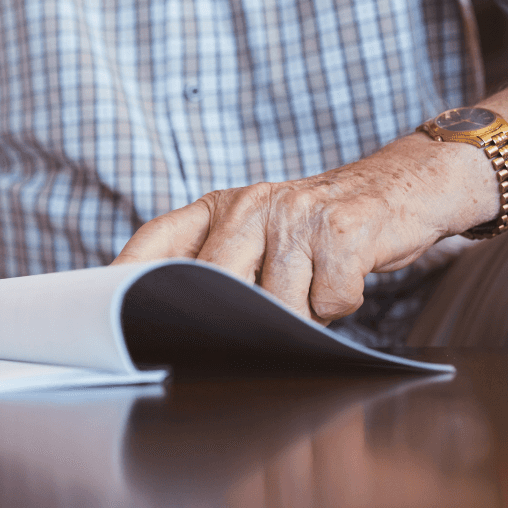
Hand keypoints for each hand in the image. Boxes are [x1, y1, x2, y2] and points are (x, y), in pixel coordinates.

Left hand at [112, 136, 494, 322]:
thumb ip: (218, 262)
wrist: (405, 187)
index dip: (125, 275)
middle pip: (216, 285)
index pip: (157, 241)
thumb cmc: (319, 226)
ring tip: (314, 282)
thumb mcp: (259, 230)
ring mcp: (296, 215)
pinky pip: (327, 301)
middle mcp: (251, 204)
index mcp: (220, 206)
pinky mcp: (342, 232)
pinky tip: (345, 276)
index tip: (101, 309)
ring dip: (300, 311)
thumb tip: (166, 318)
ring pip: (277, 304)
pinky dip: (340, 303)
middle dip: (238, 315)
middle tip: (258, 320)